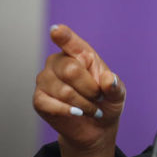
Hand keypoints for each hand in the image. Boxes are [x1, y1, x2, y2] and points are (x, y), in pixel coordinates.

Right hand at [33, 24, 124, 151]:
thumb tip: (109, 80)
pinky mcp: (39, 98)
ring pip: (64, 91)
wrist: (96, 126)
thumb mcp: (118, 94)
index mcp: (81, 53)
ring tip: (91, 108)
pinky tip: (77, 113)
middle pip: (70, 70)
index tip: (56, 30)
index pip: (70, 41)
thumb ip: (115, 86)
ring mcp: (46, 79)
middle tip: (98, 97)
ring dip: (83, 104)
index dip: (63, 35)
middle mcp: (59, 62)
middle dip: (90, 89)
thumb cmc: (107, 102)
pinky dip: (69, 111)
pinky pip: (51, 104)